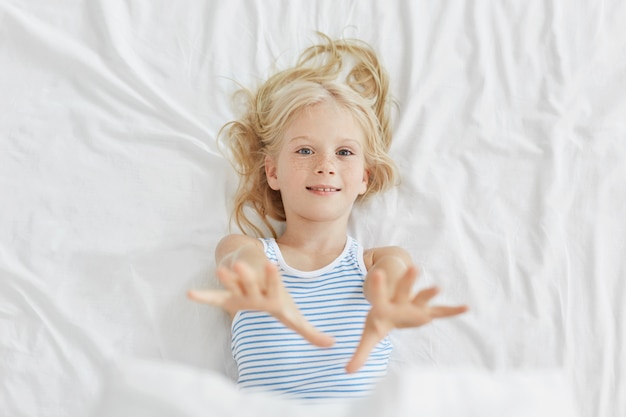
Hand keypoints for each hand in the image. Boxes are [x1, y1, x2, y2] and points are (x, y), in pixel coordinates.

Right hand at [188, 261, 333, 347]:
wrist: (261, 276)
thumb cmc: (279, 301)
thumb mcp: (294, 317)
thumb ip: (310, 331)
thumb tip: (332, 344)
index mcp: (273, 295)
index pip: (274, 285)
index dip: (272, 276)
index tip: (271, 265)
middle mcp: (257, 290)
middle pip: (252, 283)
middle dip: (247, 276)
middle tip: (241, 266)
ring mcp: (242, 291)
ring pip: (235, 284)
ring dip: (228, 279)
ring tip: (220, 270)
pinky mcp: (230, 297)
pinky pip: (216, 298)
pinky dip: (205, 297)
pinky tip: (190, 294)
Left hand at [346, 266, 467, 372]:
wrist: (392, 305)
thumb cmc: (380, 320)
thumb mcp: (369, 335)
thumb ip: (360, 353)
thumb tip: (346, 372)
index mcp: (383, 306)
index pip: (378, 294)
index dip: (378, 284)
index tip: (376, 272)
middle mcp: (400, 301)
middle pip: (403, 289)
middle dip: (407, 280)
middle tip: (413, 267)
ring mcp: (414, 305)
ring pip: (421, 296)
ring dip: (429, 292)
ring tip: (438, 287)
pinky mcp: (426, 312)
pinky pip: (440, 312)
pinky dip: (452, 311)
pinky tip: (466, 308)